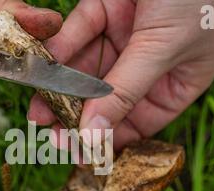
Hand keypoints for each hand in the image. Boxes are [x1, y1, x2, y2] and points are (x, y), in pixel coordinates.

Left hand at [28, 0, 213, 150]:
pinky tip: (41, 70)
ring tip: (36, 112)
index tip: (78, 154)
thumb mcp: (163, 49)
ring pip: (86, 71)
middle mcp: (148, 64)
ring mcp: (125, 37)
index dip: (108, 139)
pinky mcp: (104, 9)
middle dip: (77, 118)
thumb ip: (124, 92)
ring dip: (60, 90)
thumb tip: (93, 138)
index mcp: (177, 82)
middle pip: (106, 100)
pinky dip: (59, 51)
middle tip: (50, 135)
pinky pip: (78, 35)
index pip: (138, 122)